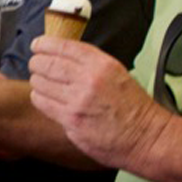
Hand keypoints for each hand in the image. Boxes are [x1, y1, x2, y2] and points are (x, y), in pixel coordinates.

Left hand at [27, 36, 170, 167]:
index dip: (44, 44)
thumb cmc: (134, 108)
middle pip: (47, 63)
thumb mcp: (117, 73)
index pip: (64, 46)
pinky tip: (44, 98)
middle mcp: (89, 80)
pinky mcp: (71, 120)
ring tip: (41, 83)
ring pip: (41, 83)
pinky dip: (40, 98)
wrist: (145, 137)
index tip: (37, 45)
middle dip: (37, 63)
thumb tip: (63, 56)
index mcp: (102, 64)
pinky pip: (43, 103)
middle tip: (36, 65)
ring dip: (38, 81)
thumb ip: (91, 64)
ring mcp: (78, 101)